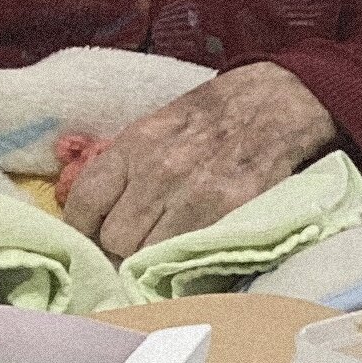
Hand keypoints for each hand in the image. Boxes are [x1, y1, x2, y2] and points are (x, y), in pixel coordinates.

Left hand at [63, 63, 337, 257]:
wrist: (277, 103)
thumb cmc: (214, 115)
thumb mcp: (157, 127)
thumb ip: (126, 166)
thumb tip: (98, 212)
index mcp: (133, 147)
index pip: (84, 206)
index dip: (84, 230)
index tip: (96, 238)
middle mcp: (159, 172)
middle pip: (115, 239)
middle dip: (125, 246)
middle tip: (141, 243)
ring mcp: (196, 196)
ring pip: (150, 255)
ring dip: (157, 256)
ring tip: (170, 247)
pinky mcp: (230, 214)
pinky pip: (190, 256)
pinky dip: (188, 259)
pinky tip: (194, 248)